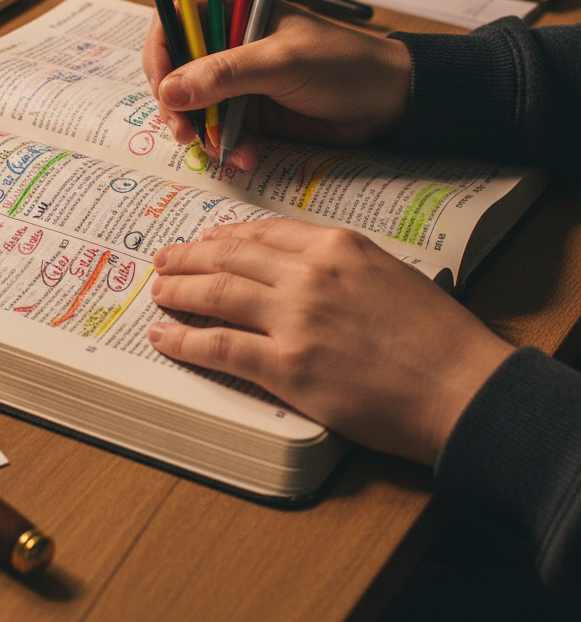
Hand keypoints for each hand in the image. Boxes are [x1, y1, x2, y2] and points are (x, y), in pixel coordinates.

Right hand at [141, 0, 411, 169]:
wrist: (390, 102)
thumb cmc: (344, 64)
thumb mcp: (282, 63)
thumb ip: (225, 74)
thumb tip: (170, 89)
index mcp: (234, 12)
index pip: (175, 22)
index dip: (159, 53)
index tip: (162, 88)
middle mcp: (230, 45)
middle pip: (175, 71)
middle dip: (175, 104)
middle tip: (185, 132)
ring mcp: (238, 83)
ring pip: (194, 108)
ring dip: (201, 132)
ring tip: (222, 150)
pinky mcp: (251, 114)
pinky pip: (220, 132)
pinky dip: (226, 147)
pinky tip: (246, 156)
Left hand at [147, 218, 513, 465]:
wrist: (462, 388)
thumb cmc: (435, 336)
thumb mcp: (387, 273)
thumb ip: (336, 263)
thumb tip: (291, 264)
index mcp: (335, 246)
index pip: (262, 233)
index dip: (224, 236)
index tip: (205, 239)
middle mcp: (309, 274)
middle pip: (230, 257)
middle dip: (189, 257)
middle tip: (163, 260)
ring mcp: (295, 319)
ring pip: (217, 294)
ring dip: (179, 291)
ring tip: (158, 292)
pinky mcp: (287, 367)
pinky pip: (220, 347)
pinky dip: (185, 340)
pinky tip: (164, 337)